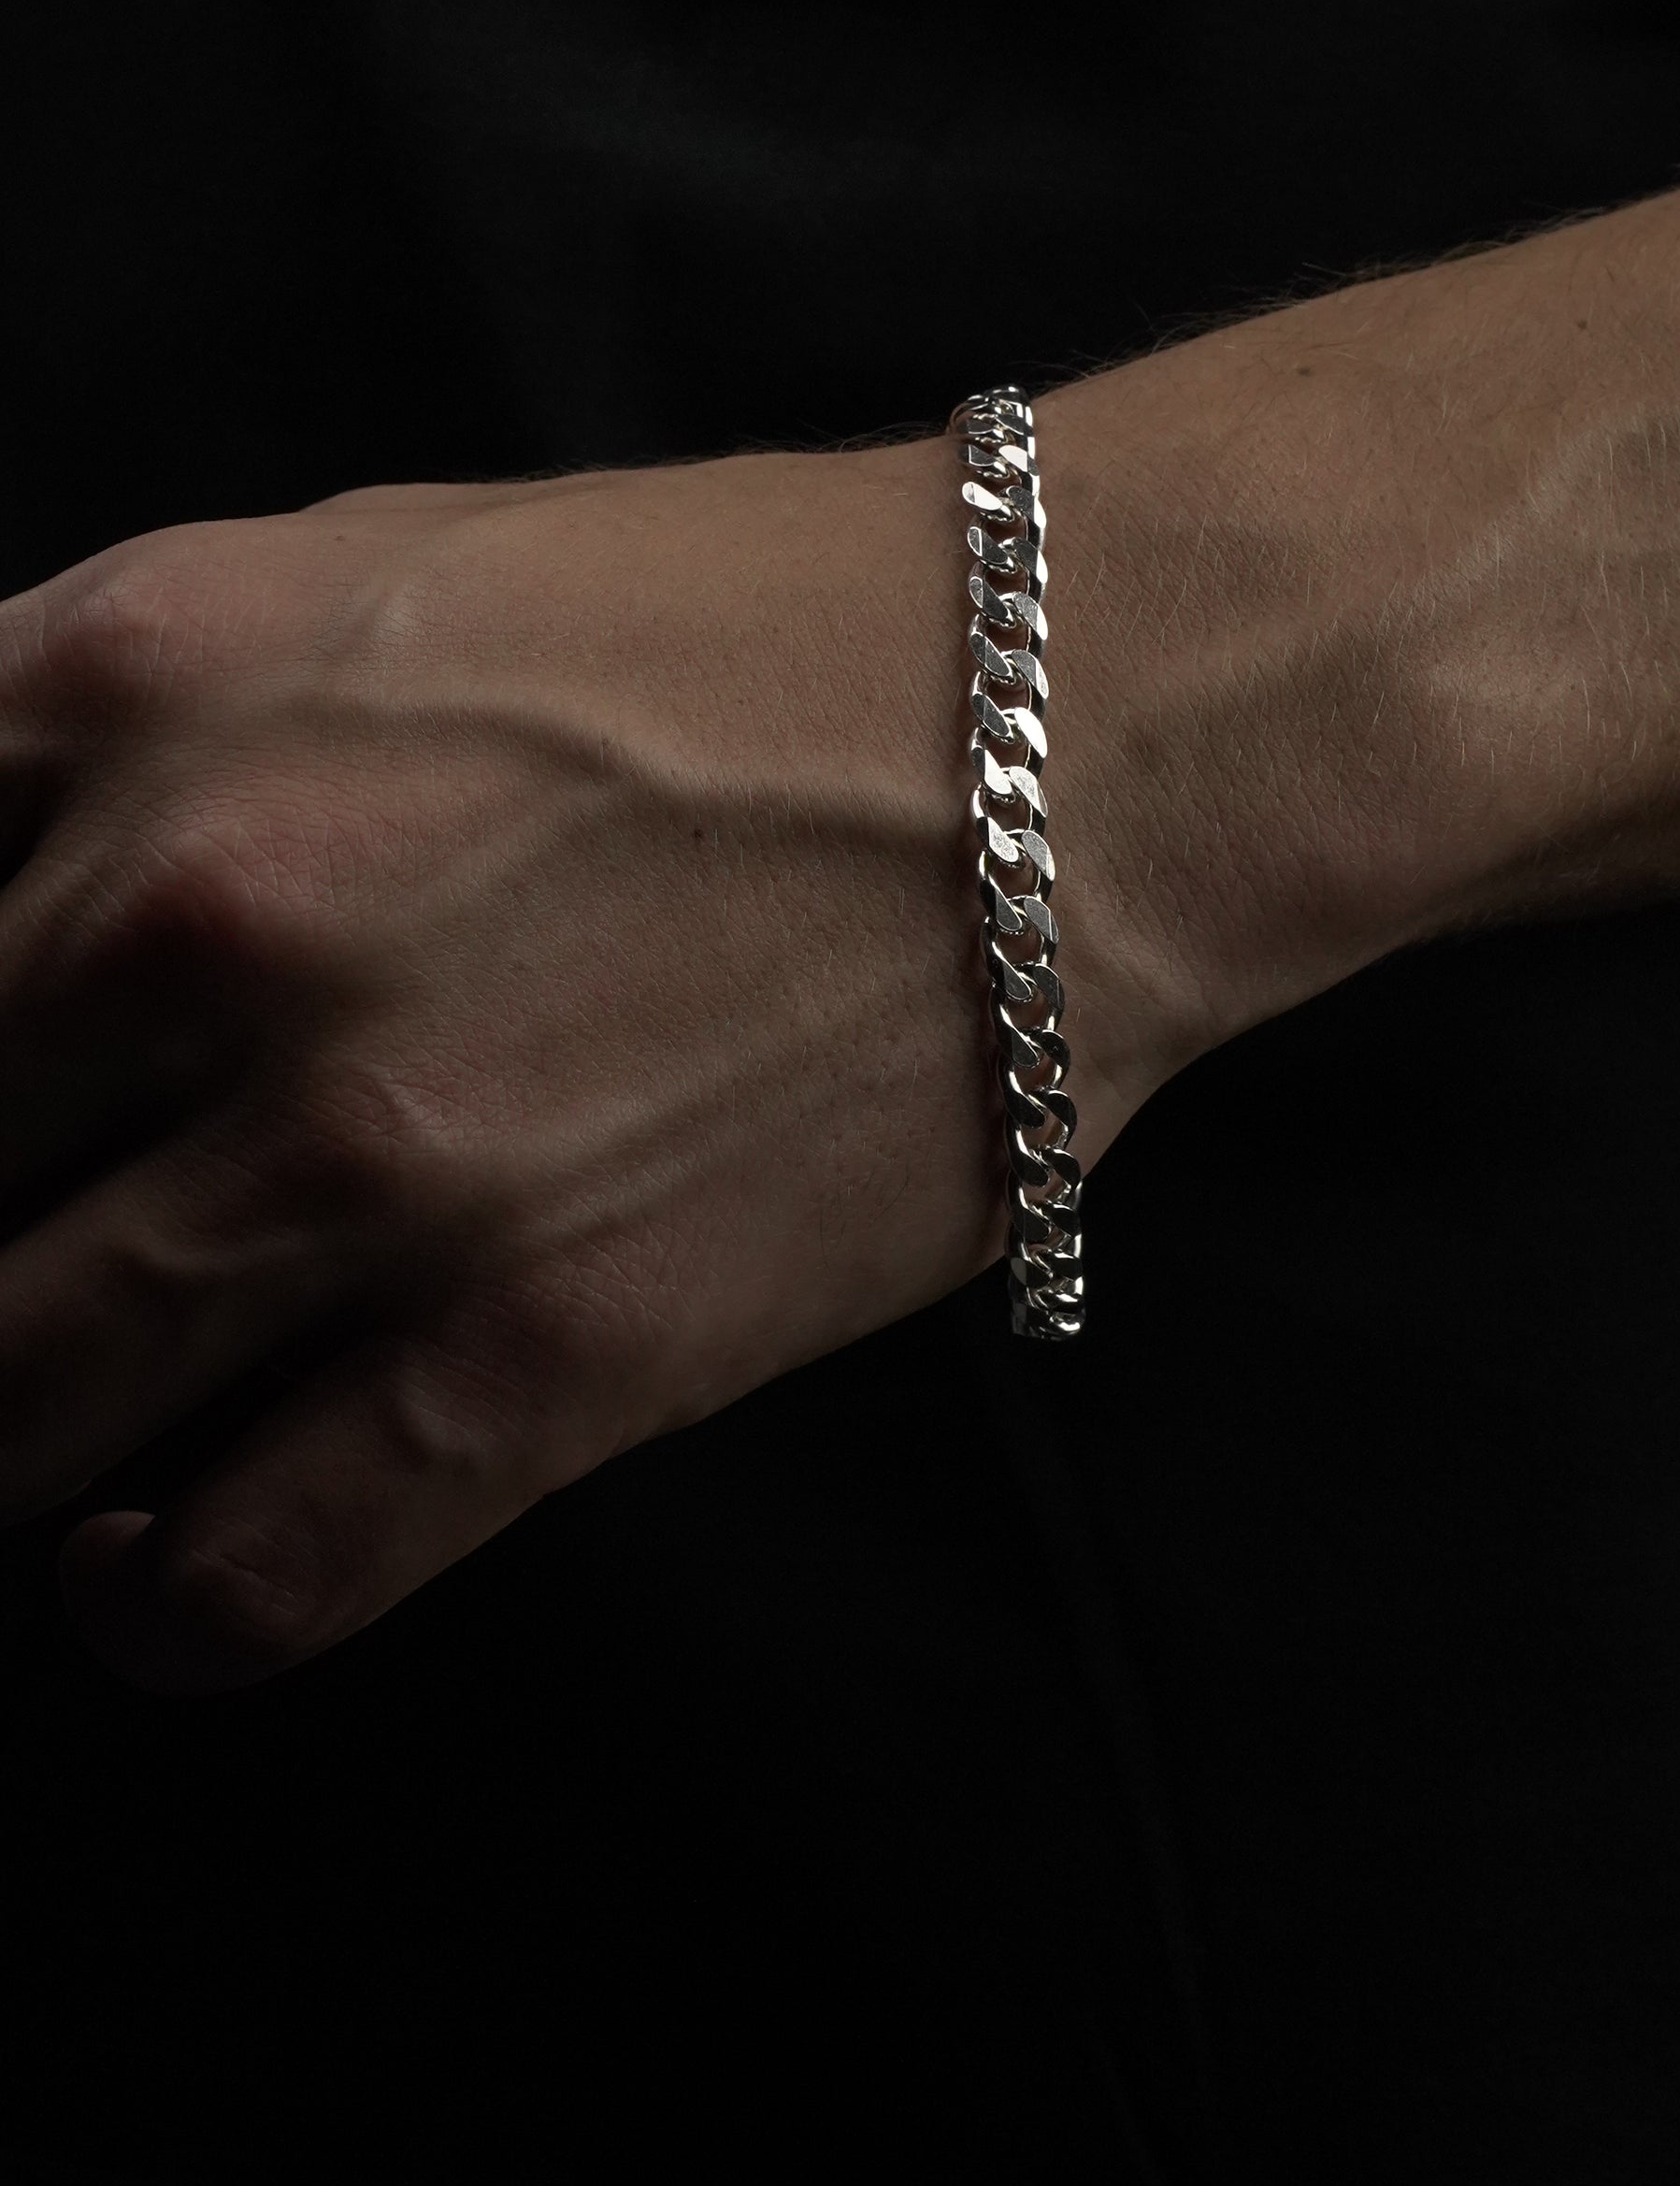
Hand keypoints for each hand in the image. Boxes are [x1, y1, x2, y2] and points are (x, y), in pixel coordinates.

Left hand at [0, 443, 1150, 1691]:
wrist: (1068, 727)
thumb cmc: (732, 629)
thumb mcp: (355, 576)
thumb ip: (102, 726)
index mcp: (136, 685)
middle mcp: (203, 913)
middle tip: (18, 1255)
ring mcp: (367, 1150)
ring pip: (18, 1400)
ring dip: (8, 1440)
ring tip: (42, 1440)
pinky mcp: (538, 1350)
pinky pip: (239, 1576)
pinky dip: (153, 1608)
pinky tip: (148, 1568)